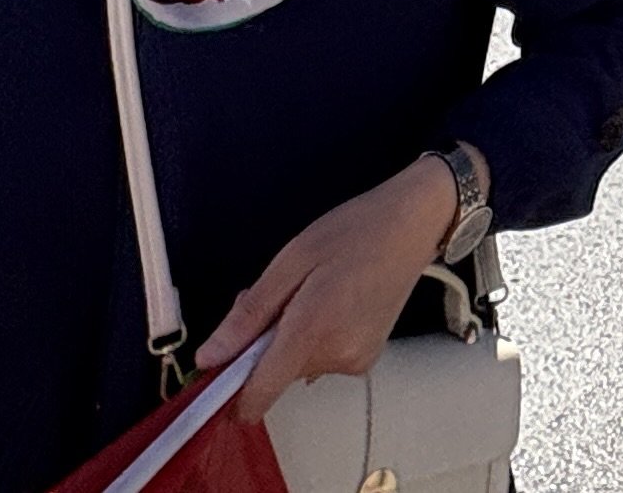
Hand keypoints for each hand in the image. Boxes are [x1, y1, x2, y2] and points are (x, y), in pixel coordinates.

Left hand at [198, 152, 460, 420]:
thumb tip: (209, 358)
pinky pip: (320, 359)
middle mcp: (336, 357)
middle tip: (279, 295)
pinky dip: (313, 339)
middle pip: (274, 374)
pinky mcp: (366, 359)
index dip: (229, 395)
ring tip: (310, 292)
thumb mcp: (289, 262)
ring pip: (296, 365)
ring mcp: (355, 362)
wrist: (413, 226)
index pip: (260, 394)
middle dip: (262, 343)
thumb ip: (249, 315)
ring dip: (289, 339)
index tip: (214, 378)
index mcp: (312, 331)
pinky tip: (329, 303)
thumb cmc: (353, 232)